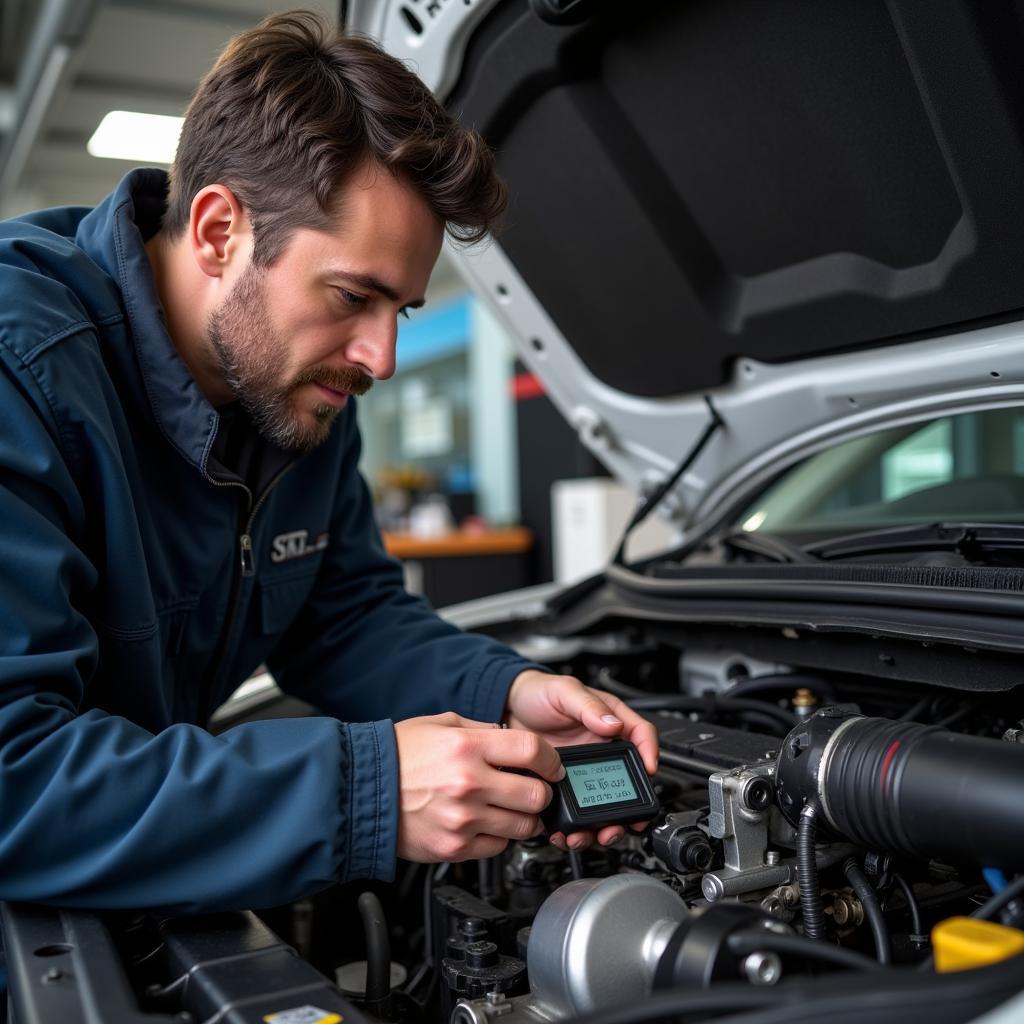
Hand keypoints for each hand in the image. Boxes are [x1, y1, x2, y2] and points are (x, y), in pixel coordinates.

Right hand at [393, 711, 564, 862]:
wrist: (362, 792)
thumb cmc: (398, 756)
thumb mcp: (441, 725)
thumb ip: (482, 731)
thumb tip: (511, 740)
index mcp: (468, 747)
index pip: (533, 751)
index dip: (551, 760)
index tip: (552, 766)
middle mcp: (469, 783)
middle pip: (536, 795)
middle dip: (541, 792)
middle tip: (533, 789)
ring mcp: (463, 819)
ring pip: (523, 827)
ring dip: (524, 818)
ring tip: (510, 808)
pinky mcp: (455, 848)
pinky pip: (497, 847)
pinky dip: (498, 837)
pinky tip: (486, 822)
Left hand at [504, 670, 658, 851]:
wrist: (505, 709)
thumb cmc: (537, 693)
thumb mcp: (564, 691)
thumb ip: (588, 705)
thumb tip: (613, 724)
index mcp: (609, 722)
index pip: (641, 736)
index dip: (650, 753)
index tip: (649, 770)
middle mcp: (601, 750)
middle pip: (626, 784)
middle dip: (628, 809)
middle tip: (622, 822)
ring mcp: (582, 771)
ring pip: (602, 805)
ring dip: (600, 825)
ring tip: (591, 834)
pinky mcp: (562, 787)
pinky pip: (574, 812)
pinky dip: (573, 827)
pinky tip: (566, 831)